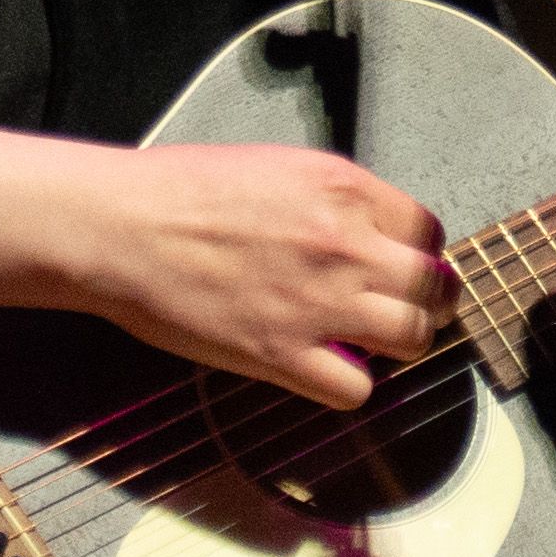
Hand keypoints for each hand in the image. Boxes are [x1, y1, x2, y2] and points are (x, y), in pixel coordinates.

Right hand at [59, 138, 457, 407]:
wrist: (121, 227)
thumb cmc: (181, 190)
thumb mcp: (278, 167)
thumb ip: (335, 200)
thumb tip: (370, 232)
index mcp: (344, 188)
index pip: (427, 231)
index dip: (420, 254)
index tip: (404, 267)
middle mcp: (346, 244)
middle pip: (434, 289)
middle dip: (431, 303)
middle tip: (410, 311)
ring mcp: (320, 303)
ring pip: (414, 340)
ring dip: (400, 345)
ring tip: (373, 342)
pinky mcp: (285, 355)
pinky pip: (359, 389)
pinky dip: (349, 384)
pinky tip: (326, 367)